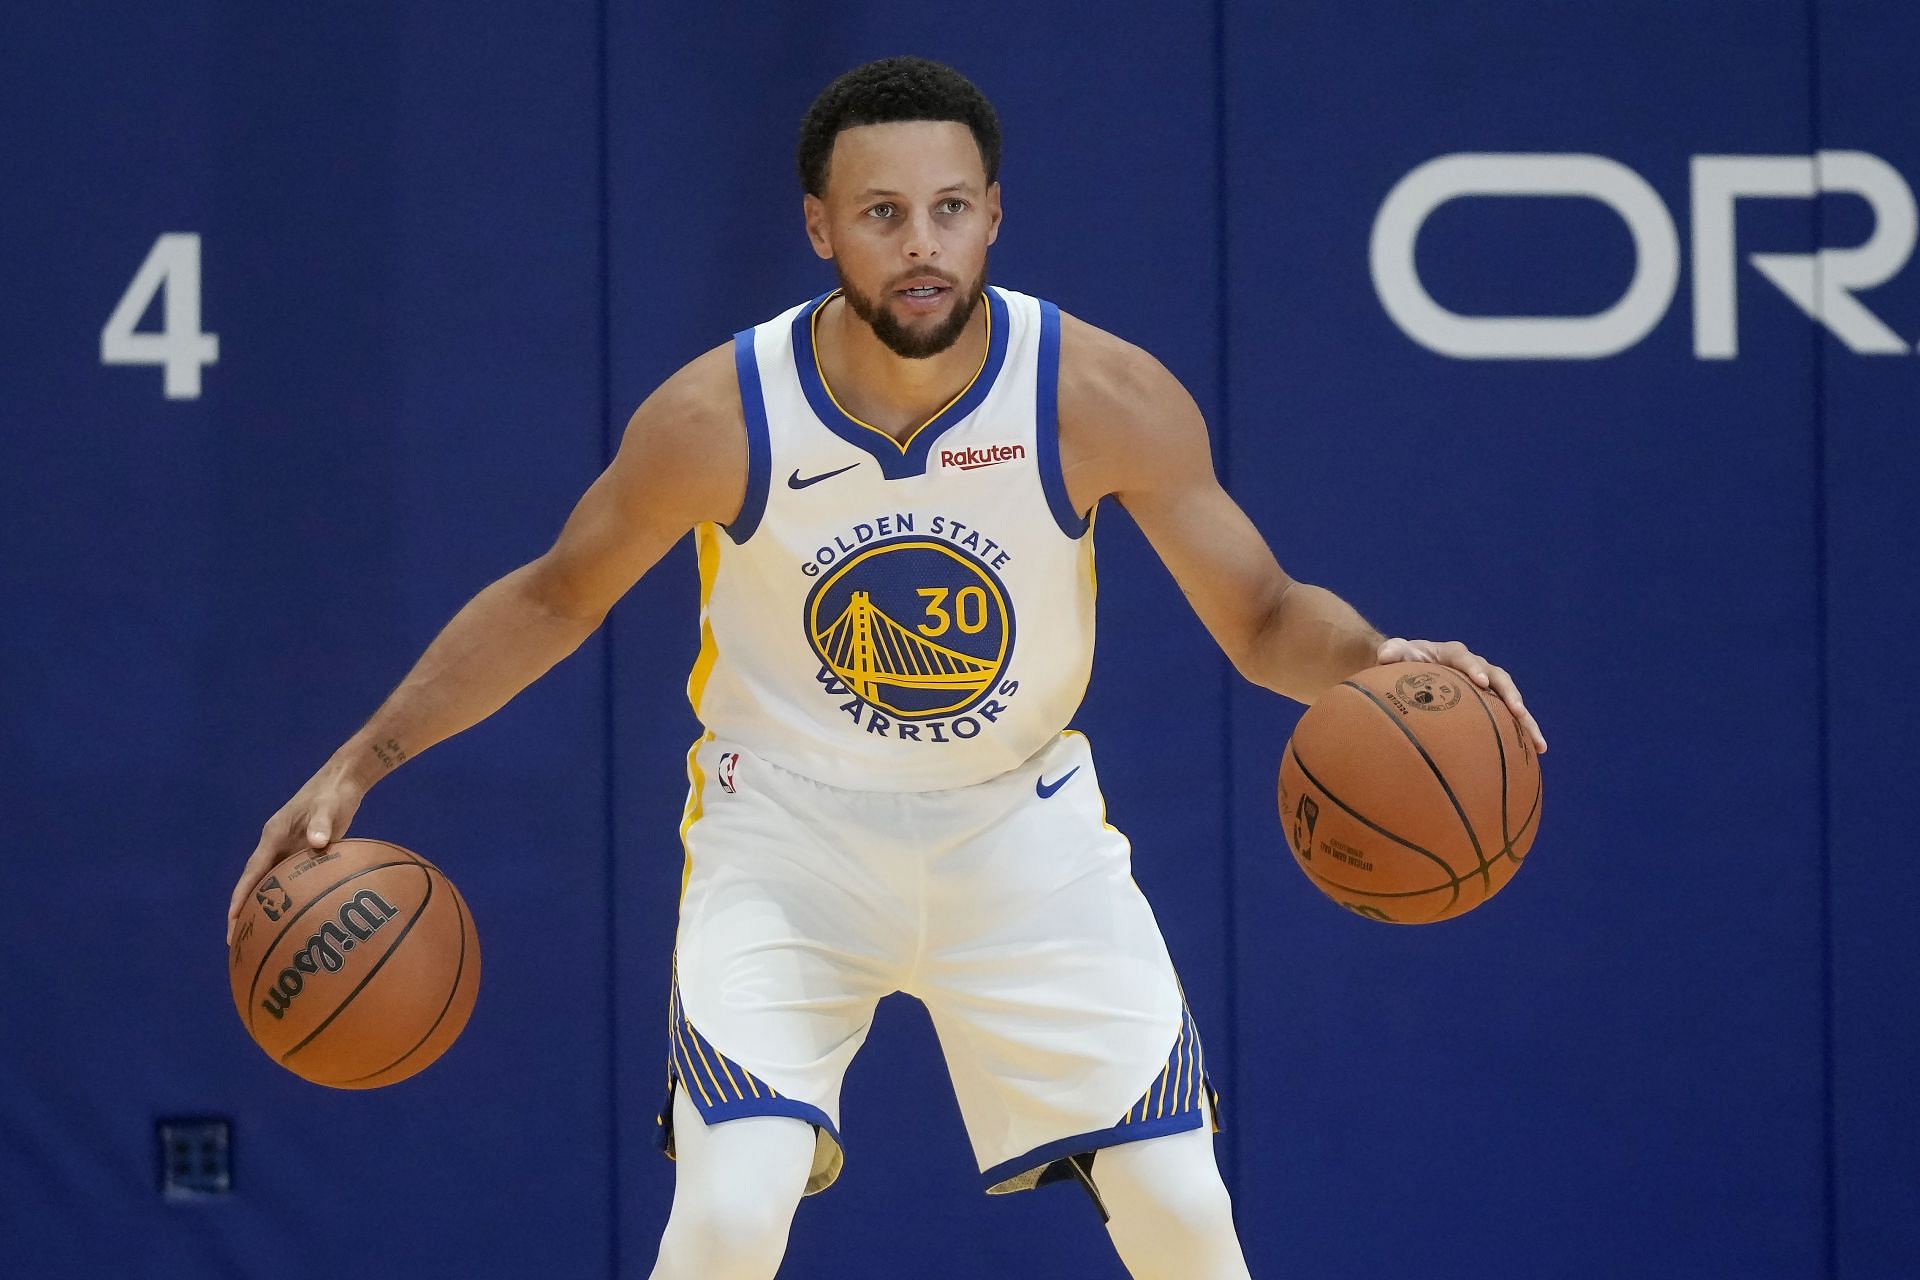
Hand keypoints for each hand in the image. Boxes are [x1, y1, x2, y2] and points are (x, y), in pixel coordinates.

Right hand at [227, 765, 367, 943]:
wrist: (343, 781)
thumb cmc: (333, 793)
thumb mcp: (327, 807)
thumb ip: (321, 824)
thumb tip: (318, 843)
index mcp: (273, 836)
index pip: (252, 873)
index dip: (240, 898)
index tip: (232, 921)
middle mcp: (276, 845)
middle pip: (256, 883)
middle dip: (245, 911)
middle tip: (238, 941)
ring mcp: (289, 849)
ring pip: (272, 883)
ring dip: (264, 907)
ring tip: (259, 937)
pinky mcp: (304, 851)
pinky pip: (292, 879)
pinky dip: (288, 898)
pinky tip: (293, 917)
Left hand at [1375, 637, 1546, 754]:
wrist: (1411, 667)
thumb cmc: (1402, 661)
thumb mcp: (1394, 653)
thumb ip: (1392, 652)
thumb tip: (1386, 655)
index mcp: (1453, 654)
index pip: (1466, 659)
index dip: (1474, 668)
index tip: (1481, 682)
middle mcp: (1476, 667)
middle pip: (1500, 679)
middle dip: (1510, 695)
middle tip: (1517, 711)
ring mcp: (1486, 686)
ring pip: (1511, 701)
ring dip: (1526, 721)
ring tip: (1538, 744)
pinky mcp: (1489, 703)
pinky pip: (1508, 719)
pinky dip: (1521, 734)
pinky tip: (1533, 755)